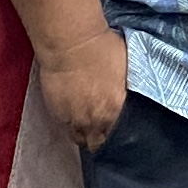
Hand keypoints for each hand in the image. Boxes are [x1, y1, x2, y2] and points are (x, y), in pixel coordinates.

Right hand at [36, 28, 129, 151]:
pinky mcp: (56, 113)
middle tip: (99, 130)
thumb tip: (131, 90)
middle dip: (100, 138)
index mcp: (115, 109)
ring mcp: (74, 119)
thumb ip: (127, 87)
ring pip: (80, 138)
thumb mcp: (127, 67)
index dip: (116, 133)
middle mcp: (95, 120)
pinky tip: (71, 116)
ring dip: (83, 134)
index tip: (115, 128)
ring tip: (85, 125)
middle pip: (98, 142)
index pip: (118, 134)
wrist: (71, 45)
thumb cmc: (102, 48)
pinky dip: (69, 124)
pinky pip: (65, 128)